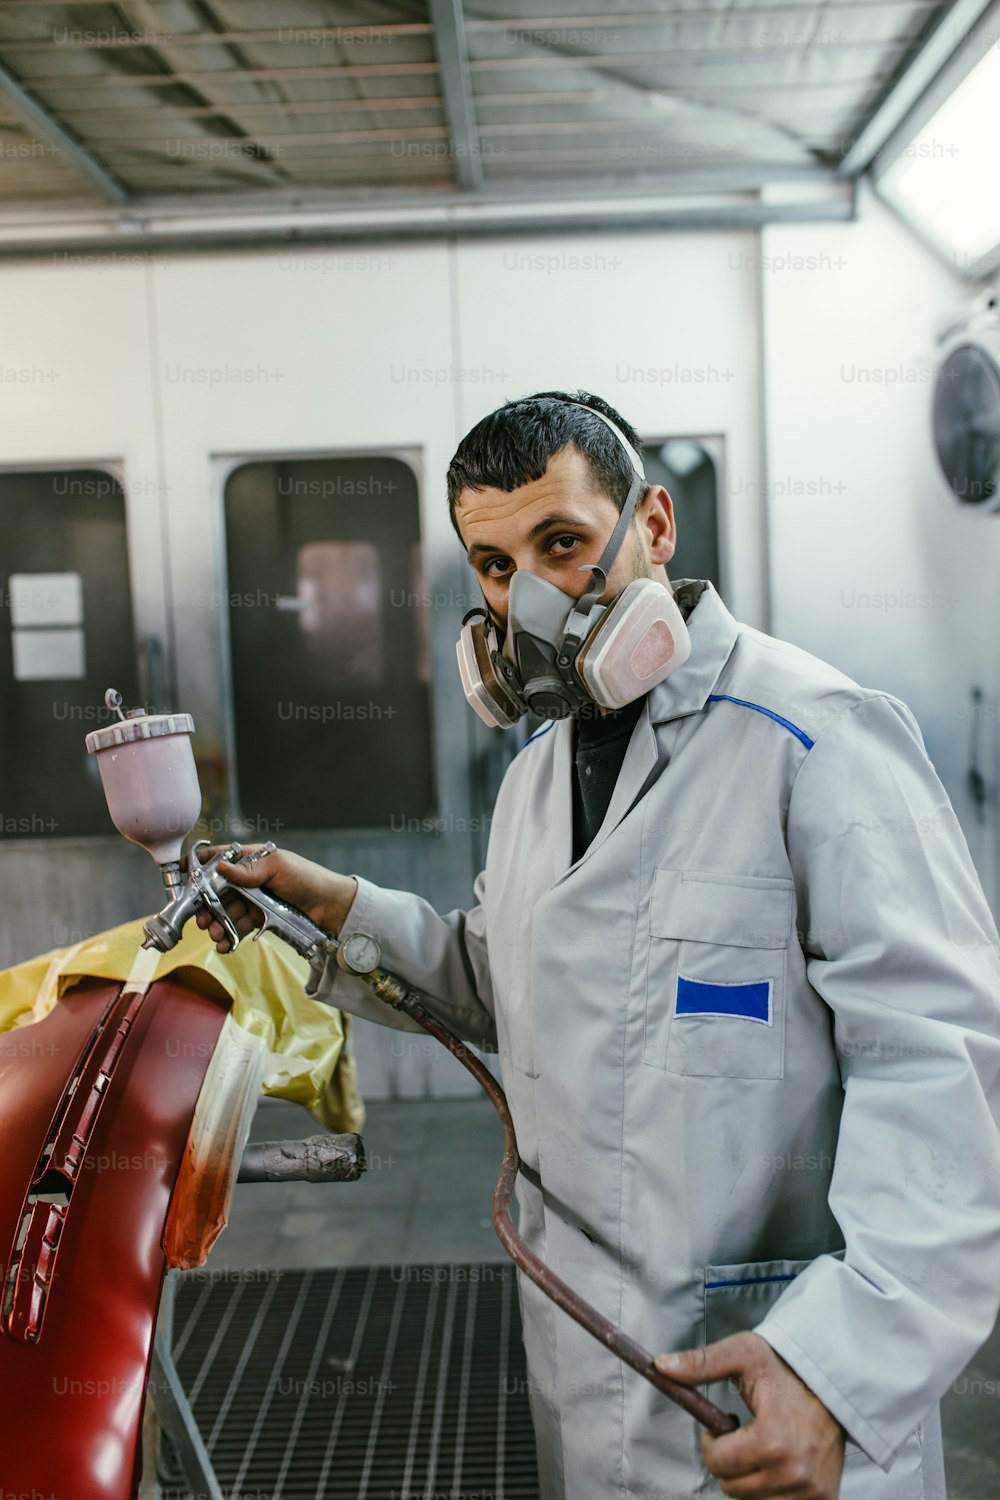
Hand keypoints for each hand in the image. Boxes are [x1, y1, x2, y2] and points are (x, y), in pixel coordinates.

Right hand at [194, 844, 357, 951]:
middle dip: (205, 906)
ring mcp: (252, 899)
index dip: (197, 866)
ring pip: (225, 911)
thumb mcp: (278, 867)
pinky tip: (224, 944)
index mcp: (251, 859)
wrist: (330, 907)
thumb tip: (222, 868)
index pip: (217, 858)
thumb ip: (249, 870)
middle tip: (201, 920)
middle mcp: (247, 878)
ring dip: (217, 924)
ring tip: (215, 935)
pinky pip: (237, 926)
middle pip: (216, 890)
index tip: (181, 877)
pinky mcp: (258, 917)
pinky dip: (229, 935)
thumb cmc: (307, 878)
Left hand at [655, 1332, 845, 1498]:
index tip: (725, 1426)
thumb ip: (701, 1363)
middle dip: (730, 1463)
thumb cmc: (786, 1368)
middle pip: (733, 1488)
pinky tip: (778, 1465)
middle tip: (745, 1436)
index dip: (713, 1443)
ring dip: (750, 1479)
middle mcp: (794, 1474)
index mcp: (772, 1441)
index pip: (718, 1463)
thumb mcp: (743, 1355)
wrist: (835, 1383)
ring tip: (763, 1448)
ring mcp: (811, 1492)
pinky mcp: (823, 1499)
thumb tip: (661, 1366)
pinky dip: (771, 1491)